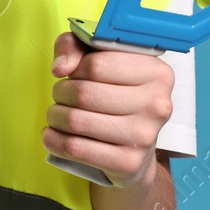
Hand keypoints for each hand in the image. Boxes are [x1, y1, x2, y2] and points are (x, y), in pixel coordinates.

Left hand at [43, 30, 173, 189]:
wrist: (135, 148)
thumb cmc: (114, 93)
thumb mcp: (98, 57)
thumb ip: (75, 46)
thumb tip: (61, 67)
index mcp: (157, 73)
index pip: (96, 64)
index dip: (75, 68)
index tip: (75, 74)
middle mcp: (157, 105)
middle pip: (83, 93)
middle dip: (60, 92)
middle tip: (61, 95)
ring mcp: (145, 136)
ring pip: (75, 121)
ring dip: (54, 115)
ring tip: (56, 114)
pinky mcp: (127, 163)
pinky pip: (74, 148)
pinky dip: (53, 140)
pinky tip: (52, 134)